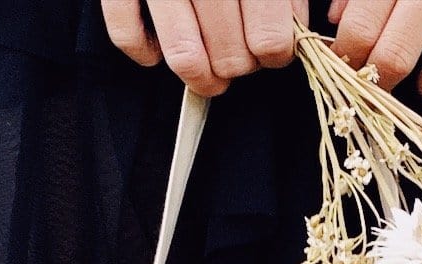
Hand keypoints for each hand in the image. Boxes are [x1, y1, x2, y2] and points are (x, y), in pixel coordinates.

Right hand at [102, 0, 307, 95]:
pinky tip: (159, 48)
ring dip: (201, 77)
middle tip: (238, 57)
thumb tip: (295, 28)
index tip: (271, 51)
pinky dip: (144, 51)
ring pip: (185, 56)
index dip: (275, 55)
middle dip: (238, 66)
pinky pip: (126, 33)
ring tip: (208, 75)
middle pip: (231, 55)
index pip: (270, 38)